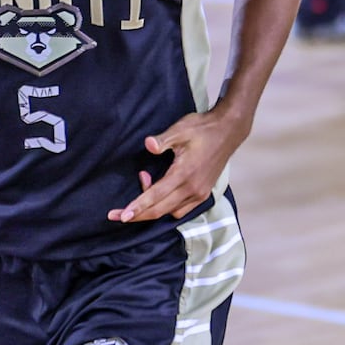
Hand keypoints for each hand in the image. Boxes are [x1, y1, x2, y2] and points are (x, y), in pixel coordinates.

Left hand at [108, 110, 245, 224]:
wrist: (228, 131)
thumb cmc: (202, 128)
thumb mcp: (180, 129)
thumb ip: (163, 140)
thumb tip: (148, 145)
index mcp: (184, 174)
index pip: (155, 196)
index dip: (137, 207)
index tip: (121, 216)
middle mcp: (192, 189)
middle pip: (159, 210)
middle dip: (137, 214)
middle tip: (116, 215)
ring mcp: (199, 193)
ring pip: (169, 212)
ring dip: (152, 207)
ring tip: (144, 182)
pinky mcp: (203, 193)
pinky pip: (180, 209)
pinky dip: (166, 207)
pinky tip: (159, 193)